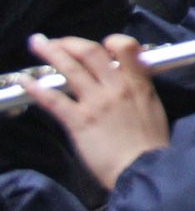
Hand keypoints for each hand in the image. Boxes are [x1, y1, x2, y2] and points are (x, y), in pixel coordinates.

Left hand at [24, 34, 169, 189]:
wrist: (143, 169)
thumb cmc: (151, 145)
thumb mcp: (154, 108)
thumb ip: (140, 90)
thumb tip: (128, 81)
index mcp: (138, 83)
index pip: (125, 47)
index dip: (110, 40)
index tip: (100, 45)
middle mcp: (116, 86)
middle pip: (90, 52)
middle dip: (69, 42)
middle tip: (56, 41)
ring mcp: (96, 102)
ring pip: (71, 68)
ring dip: (50, 53)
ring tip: (37, 44)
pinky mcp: (79, 120)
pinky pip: (54, 99)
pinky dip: (37, 88)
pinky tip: (25, 81)